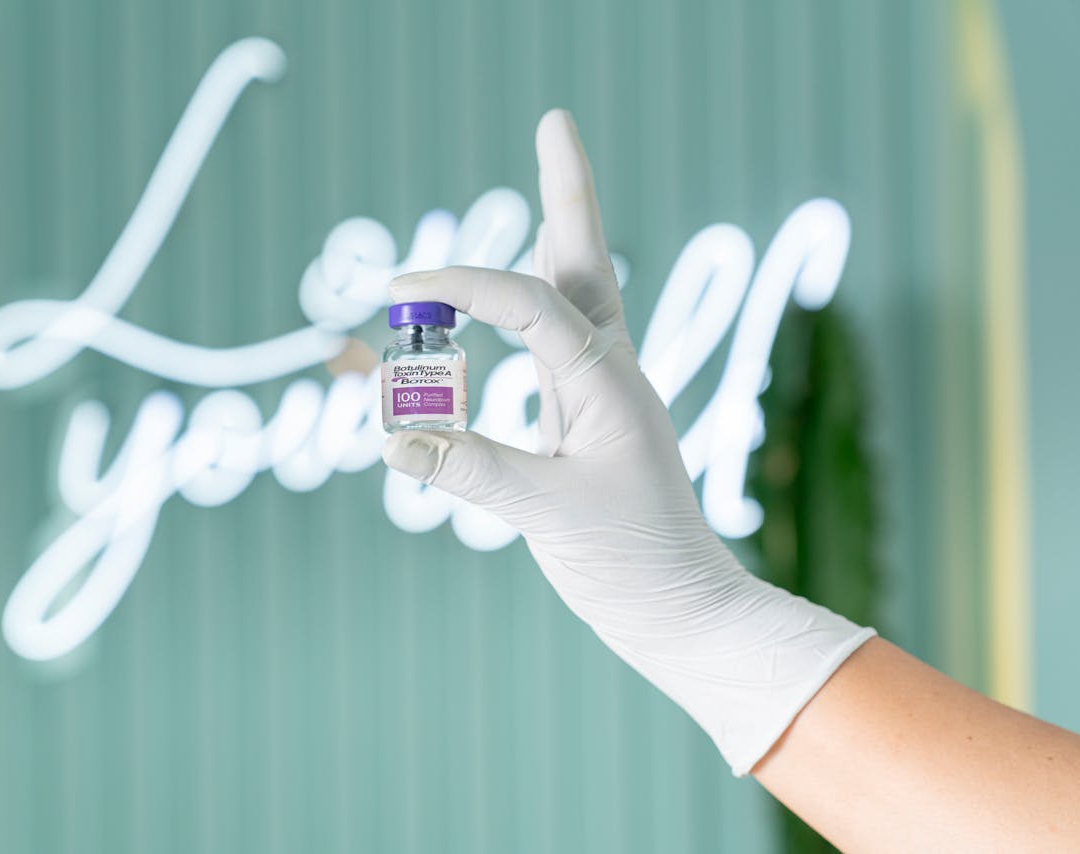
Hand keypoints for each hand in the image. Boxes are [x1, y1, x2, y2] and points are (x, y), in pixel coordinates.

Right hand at [383, 109, 872, 774]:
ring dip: (553, 238)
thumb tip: (395, 435)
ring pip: (573, 298)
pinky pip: (553, 349)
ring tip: (552, 182)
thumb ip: (474, 469)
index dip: (464, 284)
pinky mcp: (586, 425)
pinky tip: (520, 305)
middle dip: (566, 191)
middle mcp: (610, 373)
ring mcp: (601, 396)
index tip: (399, 288)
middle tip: (556, 121)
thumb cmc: (634, 564)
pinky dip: (527, 313)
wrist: (684, 610)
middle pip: (581, 262)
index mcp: (608, 382)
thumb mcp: (550, 516)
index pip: (531, 303)